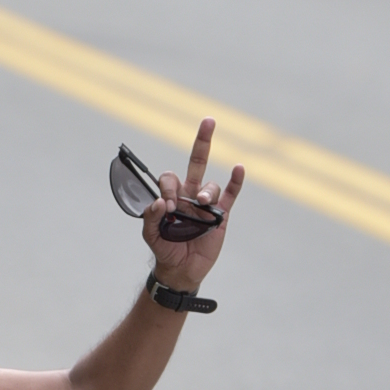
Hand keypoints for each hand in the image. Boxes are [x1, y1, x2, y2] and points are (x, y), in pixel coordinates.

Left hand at [140, 117, 244, 294]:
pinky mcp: (221, 215)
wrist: (181, 269)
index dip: (169, 188)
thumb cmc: (165, 249)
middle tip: (208, 120)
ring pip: (210, 187)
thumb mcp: (150, 236)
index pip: (170, 179)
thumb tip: (160, 202)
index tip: (169, 206)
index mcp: (171, 196)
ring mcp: (206, 204)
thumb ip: (150, 218)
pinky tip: (238, 168)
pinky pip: (231, 194)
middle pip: (196, 162)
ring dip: (207, 192)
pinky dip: (236, 181)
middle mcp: (189, 194)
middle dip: (203, 141)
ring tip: (202, 204)